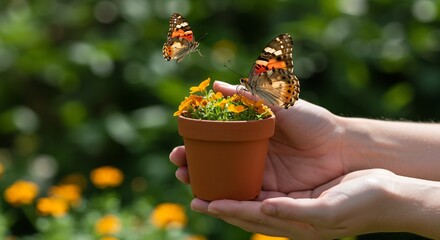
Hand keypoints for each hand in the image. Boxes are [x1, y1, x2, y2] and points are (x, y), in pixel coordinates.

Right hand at [170, 80, 346, 193]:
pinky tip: (208, 199)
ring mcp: (259, 175)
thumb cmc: (313, 121)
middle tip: (178, 164)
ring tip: (186, 181)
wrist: (342, 147)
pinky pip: (243, 196)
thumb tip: (216, 84)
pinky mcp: (270, 193)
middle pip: (214, 162)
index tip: (179, 144)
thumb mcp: (279, 104)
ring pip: (224, 181)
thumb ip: (250, 95)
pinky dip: (225, 199)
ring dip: (202, 182)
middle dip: (192, 164)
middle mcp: (250, 155)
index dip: (195, 143)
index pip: (215, 140)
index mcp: (250, 134)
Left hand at [191, 169, 397, 239]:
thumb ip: (295, 212)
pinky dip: (247, 169)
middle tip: (190, 182)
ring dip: (226, 180)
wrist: (387, 191)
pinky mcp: (295, 183)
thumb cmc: (363, 202)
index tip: (202, 200)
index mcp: (291, 223)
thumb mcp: (329, 210)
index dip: (226, 209)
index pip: (250, 216)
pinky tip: (237, 160)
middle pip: (243, 204)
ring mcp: (289, 197)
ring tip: (204, 170)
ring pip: (251, 189)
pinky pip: (266, 177)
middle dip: (216, 195)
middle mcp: (285, 211)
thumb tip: (264, 209)